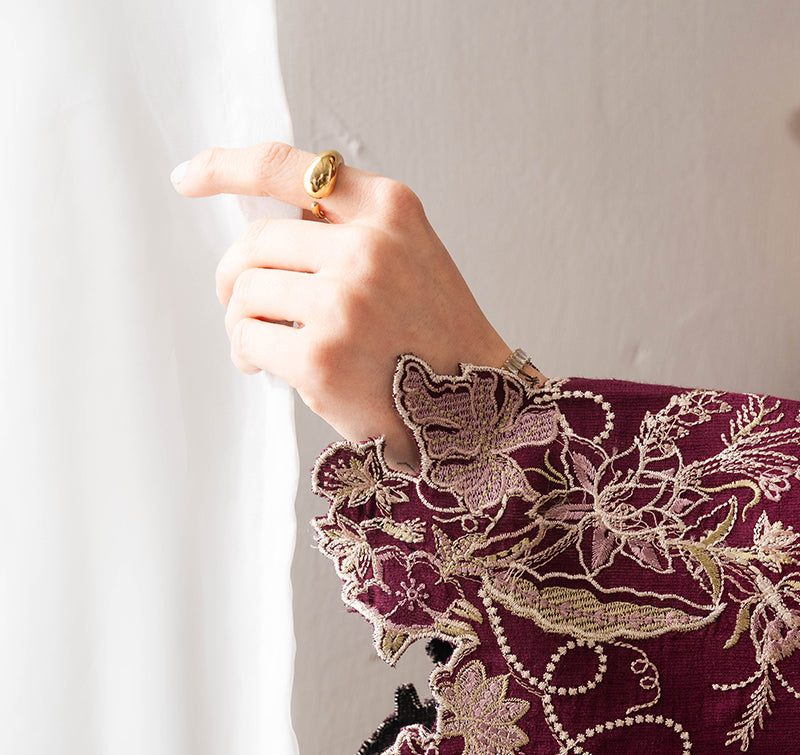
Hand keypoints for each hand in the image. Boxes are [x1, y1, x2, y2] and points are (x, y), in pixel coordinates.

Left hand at [172, 143, 514, 465]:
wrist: (476, 409)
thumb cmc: (434, 339)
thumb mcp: (410, 255)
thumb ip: (348, 230)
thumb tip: (262, 235)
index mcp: (390, 209)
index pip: (286, 168)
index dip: (225, 167)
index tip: (189, 177)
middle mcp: (367, 248)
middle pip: (255, 242)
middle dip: (235, 276)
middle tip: (239, 304)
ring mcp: (343, 303)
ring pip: (245, 291)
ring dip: (242, 319)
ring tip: (263, 342)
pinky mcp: (320, 356)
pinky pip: (247, 338)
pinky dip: (246, 352)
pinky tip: (264, 364)